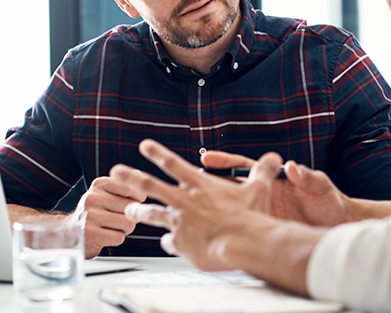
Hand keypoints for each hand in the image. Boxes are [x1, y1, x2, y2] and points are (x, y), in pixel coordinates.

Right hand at [72, 176, 146, 257]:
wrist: (71, 232)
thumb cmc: (96, 212)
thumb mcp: (106, 193)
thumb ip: (124, 185)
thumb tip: (138, 175)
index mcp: (99, 184)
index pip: (132, 188)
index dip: (138, 199)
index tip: (131, 203)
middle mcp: (92, 197)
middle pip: (131, 208)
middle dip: (130, 217)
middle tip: (118, 218)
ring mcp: (90, 216)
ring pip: (128, 224)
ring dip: (125, 229)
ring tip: (112, 227)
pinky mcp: (91, 234)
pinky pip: (119, 238)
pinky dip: (117, 239)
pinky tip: (106, 236)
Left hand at [109, 139, 282, 270]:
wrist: (243, 242)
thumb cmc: (250, 217)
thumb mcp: (258, 189)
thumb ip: (262, 172)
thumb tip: (274, 158)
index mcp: (199, 185)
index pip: (173, 164)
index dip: (157, 153)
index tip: (144, 146)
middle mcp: (184, 200)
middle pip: (150, 185)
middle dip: (130, 177)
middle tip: (116, 172)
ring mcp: (179, 222)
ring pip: (152, 214)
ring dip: (138, 213)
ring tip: (129, 212)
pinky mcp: (180, 243)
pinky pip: (169, 243)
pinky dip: (169, 243)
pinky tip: (168, 246)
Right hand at [201, 150, 351, 226]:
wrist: (337, 225)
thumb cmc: (330, 202)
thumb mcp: (320, 187)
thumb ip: (308, 176)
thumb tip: (294, 167)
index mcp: (273, 180)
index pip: (243, 167)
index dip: (224, 162)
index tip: (206, 159)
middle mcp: (263, 195)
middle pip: (228, 188)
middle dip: (206, 185)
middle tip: (186, 183)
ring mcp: (261, 213)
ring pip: (230, 210)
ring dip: (210, 210)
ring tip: (186, 212)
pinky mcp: (264, 230)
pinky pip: (240, 231)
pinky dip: (224, 234)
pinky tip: (208, 238)